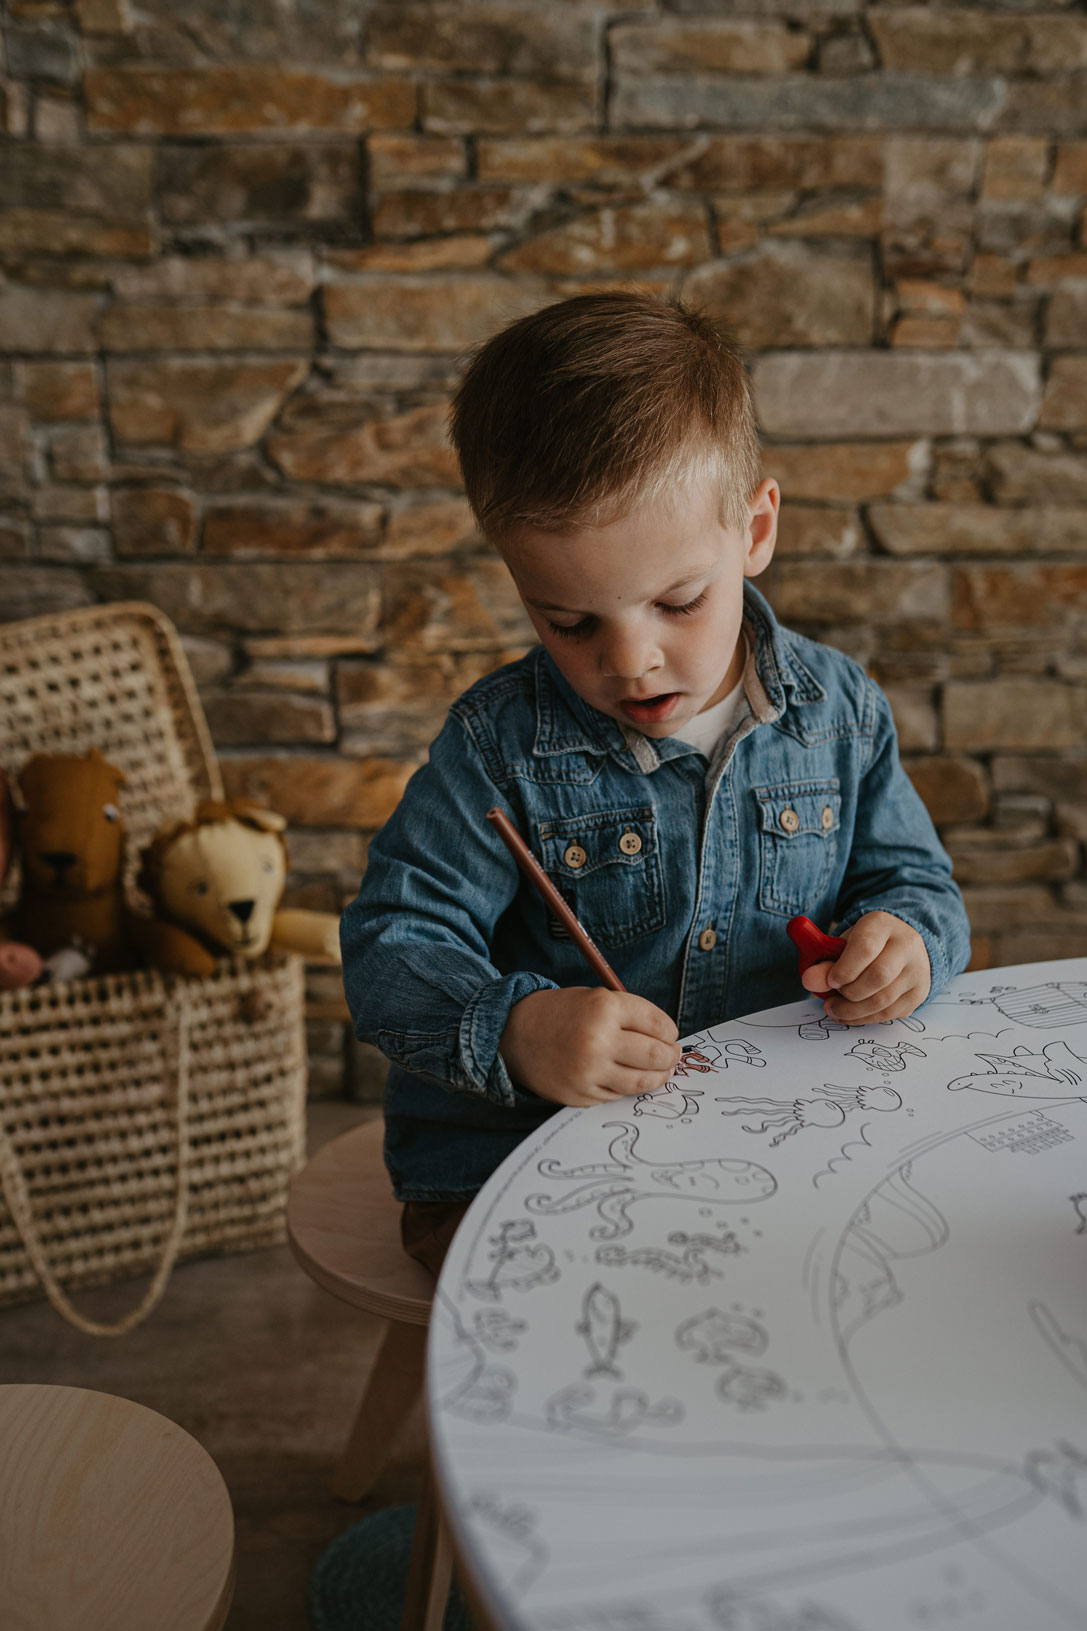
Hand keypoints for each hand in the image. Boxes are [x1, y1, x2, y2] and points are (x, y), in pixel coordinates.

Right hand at [499, 986, 681, 1107]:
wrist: (514, 1034)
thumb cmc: (559, 1013)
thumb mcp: (594, 998)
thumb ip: (629, 1015)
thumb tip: (667, 1039)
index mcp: (605, 1008)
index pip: (659, 1025)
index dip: (671, 1032)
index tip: (672, 1036)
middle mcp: (598, 1040)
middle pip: (655, 1056)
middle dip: (671, 1057)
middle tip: (673, 1056)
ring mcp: (589, 1072)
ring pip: (641, 1082)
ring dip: (657, 1077)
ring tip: (660, 1071)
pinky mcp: (581, 1094)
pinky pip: (617, 1094)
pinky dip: (626, 1087)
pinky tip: (625, 1077)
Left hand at [799, 911, 929, 1024]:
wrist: (898, 947)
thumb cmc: (864, 945)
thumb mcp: (841, 944)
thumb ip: (822, 961)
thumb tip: (810, 981)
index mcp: (882, 924)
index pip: (865, 948)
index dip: (844, 970)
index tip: (831, 981)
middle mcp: (907, 945)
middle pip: (878, 977)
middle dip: (848, 993)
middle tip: (831, 999)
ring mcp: (917, 970)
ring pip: (884, 1000)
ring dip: (853, 1011)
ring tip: (835, 1009)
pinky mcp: (919, 993)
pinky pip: (890, 1013)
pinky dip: (865, 1018)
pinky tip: (850, 1015)